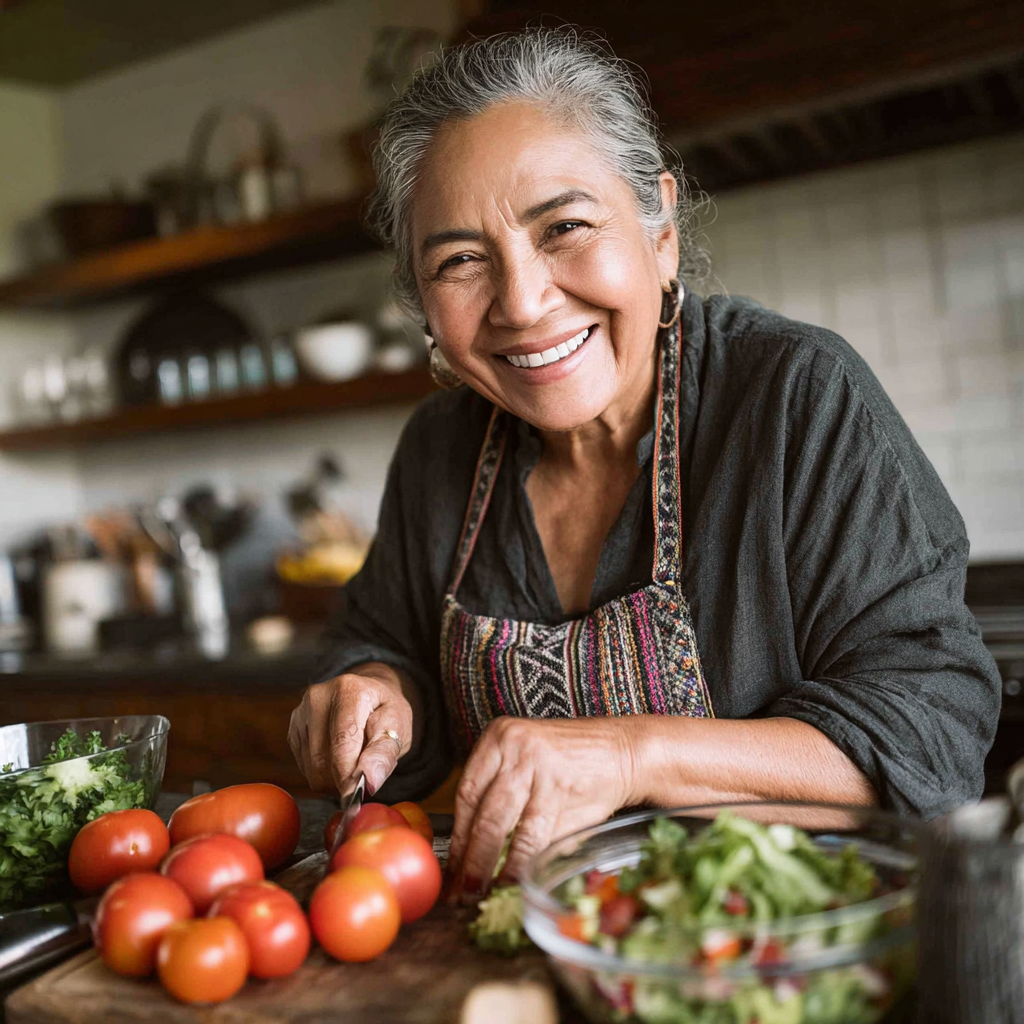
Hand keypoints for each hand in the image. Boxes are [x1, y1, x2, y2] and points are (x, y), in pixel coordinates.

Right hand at [288, 662, 414, 795]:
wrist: (371, 696)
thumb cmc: (386, 712)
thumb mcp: (398, 728)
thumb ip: (384, 754)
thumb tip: (369, 781)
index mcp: (349, 690)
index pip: (342, 743)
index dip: (348, 776)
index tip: (358, 796)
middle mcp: (319, 697)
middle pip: (322, 759)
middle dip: (343, 779)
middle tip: (364, 776)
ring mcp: (302, 712)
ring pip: (311, 768)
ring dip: (333, 779)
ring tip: (353, 762)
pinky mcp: (293, 728)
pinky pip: (304, 768)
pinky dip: (323, 774)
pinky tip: (338, 758)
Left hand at [447, 716, 637, 896]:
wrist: (624, 752)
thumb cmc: (574, 764)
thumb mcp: (528, 765)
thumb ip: (501, 797)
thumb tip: (469, 852)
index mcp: (498, 736)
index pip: (467, 793)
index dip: (457, 836)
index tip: (449, 868)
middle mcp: (512, 745)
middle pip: (479, 811)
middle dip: (467, 858)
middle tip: (459, 890)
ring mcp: (535, 765)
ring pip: (498, 825)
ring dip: (486, 866)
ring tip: (479, 893)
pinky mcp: (558, 787)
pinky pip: (531, 835)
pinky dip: (518, 863)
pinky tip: (512, 881)